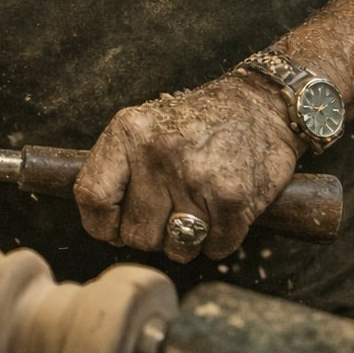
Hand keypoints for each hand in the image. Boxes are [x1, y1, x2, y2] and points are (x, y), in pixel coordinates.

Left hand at [72, 75, 306, 262]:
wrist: (261, 104)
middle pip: (135, 234)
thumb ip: (118, 167)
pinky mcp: (231, 198)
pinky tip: (223, 210)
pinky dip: (220, 239)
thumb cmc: (199, 122)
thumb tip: (99, 222)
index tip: (116, 225)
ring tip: (198, 208)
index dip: (102, 224)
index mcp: (128, 132)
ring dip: (187, 240)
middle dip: (153, 233)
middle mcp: (157, 153)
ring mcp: (195, 177)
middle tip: (171, 210)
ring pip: (175, 248)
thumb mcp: (145, 126)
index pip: (92, 197)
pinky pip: (215, 248)